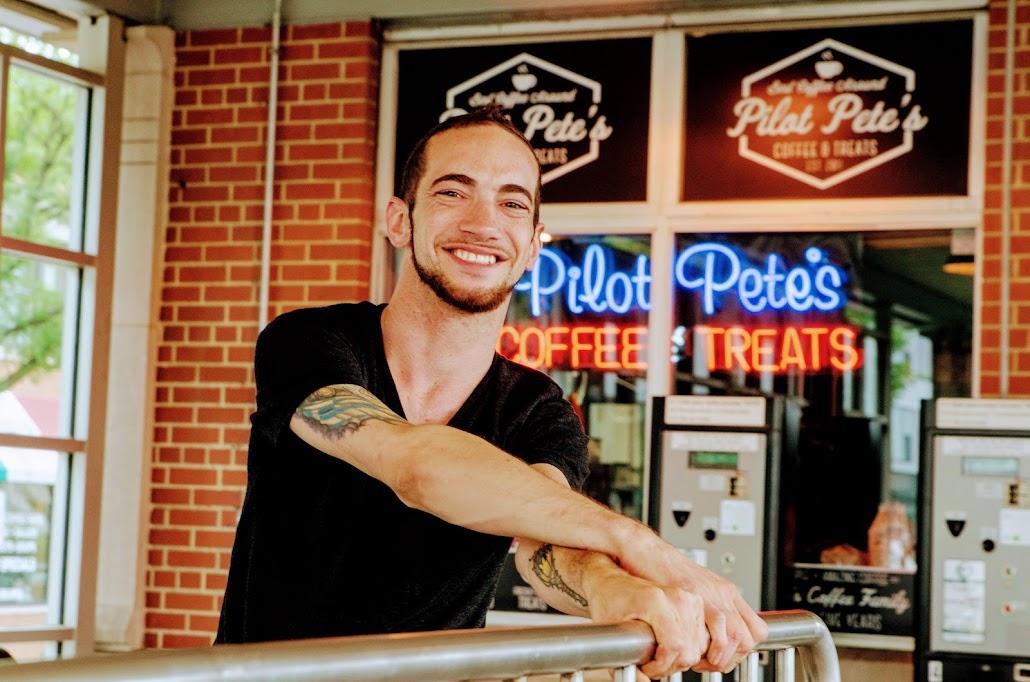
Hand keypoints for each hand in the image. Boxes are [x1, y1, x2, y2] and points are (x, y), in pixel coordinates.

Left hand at [582, 562, 708, 679]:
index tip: (647, 668)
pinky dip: (690, 649)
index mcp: (655, 600)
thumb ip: (623, 661)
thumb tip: (642, 681)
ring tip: (659, 656)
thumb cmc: (609, 601)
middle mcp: (676, 597)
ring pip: (698, 647)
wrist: (613, 581)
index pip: (674, 646)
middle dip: (669, 666)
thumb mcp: (609, 631)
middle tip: (650, 664)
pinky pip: (702, 638)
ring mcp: (688, 598)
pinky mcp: (694, 602)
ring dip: (680, 659)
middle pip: (689, 650)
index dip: (661, 665)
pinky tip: (671, 648)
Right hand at [615, 528, 767, 672]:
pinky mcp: (697, 596)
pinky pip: (719, 629)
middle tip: (712, 663)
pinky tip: (693, 651)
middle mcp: (724, 593)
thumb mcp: (693, 590)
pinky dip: (710, 649)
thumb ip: (705, 610)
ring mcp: (713, 593)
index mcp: (726, 592)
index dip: (743, 650)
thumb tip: (709, 637)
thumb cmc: (662, 572)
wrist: (646, 552)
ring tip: (702, 661)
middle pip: (750, 636)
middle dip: (732, 658)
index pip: (756, 630)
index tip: (723, 658)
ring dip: (722, 657)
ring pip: (738, 636)